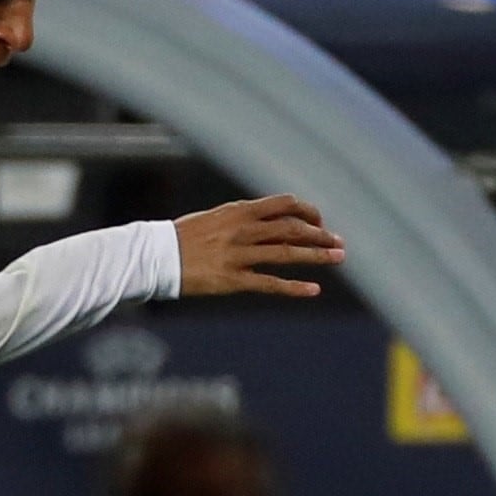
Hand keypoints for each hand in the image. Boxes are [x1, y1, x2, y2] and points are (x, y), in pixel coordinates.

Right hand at [173, 194, 344, 299]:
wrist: (156, 256)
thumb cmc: (183, 237)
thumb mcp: (215, 218)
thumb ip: (243, 218)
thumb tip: (270, 220)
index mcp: (239, 211)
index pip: (284, 204)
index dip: (307, 211)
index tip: (319, 222)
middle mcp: (242, 230)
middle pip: (292, 229)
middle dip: (320, 235)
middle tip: (340, 243)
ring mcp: (238, 255)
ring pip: (287, 253)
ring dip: (316, 256)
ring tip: (338, 258)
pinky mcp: (232, 280)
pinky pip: (269, 283)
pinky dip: (293, 287)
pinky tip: (313, 290)